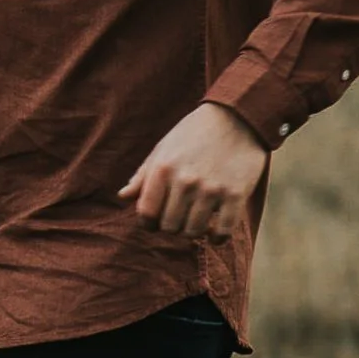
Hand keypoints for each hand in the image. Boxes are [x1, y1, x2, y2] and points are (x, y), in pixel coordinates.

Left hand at [120, 103, 265, 238]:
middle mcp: (184, 181)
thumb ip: (143, 176)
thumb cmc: (192, 135)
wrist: (234, 119)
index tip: (155, 223)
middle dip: (172, 227)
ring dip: (193, 232)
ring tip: (195, 223)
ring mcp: (211, 189)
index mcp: (162, 169)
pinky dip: (217, 238)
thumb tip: (123, 196)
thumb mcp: (162, 149)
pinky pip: (223, 231)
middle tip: (178, 220)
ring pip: (194, 231)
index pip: (147, 212)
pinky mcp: (236, 195)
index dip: (148, 224)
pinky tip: (215, 232)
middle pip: (170, 226)